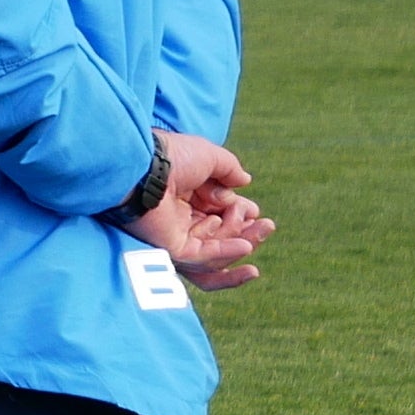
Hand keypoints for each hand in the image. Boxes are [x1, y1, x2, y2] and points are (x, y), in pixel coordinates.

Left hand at [127, 131, 271, 291]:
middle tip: (267, 225)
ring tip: (262, 229)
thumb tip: (245, 180)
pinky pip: (203, 258)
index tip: (255, 211)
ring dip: (242, 241)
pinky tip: (245, 245)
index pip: (219, 213)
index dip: (240, 213)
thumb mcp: (209, 157)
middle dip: (246, 231)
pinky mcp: (170, 248)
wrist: (146, 167)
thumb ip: (229, 169)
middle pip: (219, 234)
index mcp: (186, 195)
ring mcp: (175, 234)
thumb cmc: (172, 156)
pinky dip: (226, 253)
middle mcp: (180, 217)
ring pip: (216, 248)